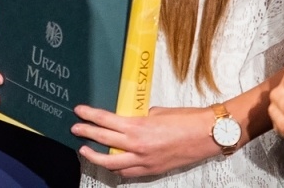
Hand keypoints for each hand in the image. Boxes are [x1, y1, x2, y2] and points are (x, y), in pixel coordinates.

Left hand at [72, 105, 217, 177]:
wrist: (208, 134)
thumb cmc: (186, 119)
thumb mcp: (157, 112)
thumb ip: (140, 117)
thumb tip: (130, 120)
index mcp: (137, 127)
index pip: (105, 120)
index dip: (89, 115)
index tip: (78, 111)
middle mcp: (137, 146)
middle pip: (103, 140)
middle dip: (86, 134)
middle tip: (75, 129)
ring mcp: (145, 161)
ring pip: (112, 163)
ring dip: (96, 157)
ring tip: (86, 150)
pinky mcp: (153, 170)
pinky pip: (129, 172)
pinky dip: (117, 168)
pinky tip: (111, 163)